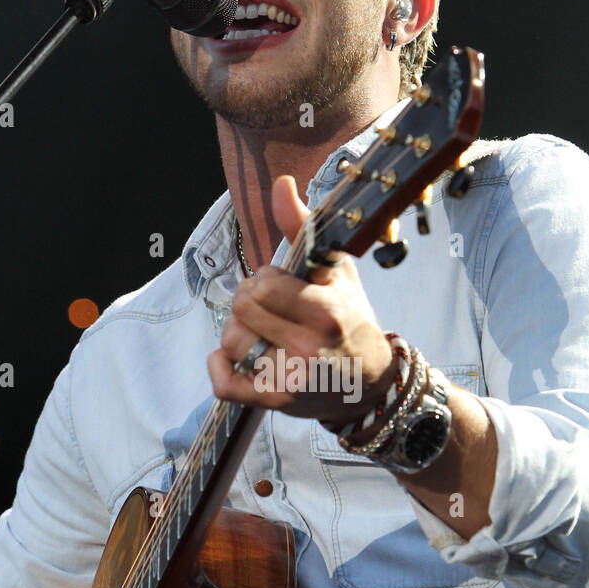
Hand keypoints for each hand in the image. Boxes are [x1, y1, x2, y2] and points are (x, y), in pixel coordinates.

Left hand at [208, 175, 395, 425]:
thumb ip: (303, 227)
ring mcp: (290, 380)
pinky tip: (232, 358)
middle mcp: (308, 348)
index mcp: (326, 312)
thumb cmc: (350, 322)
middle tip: (269, 309)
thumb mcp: (336, 272)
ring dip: (239, 333)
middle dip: (250, 302)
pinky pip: (224, 384)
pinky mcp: (275, 403)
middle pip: (242, 309)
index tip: (282, 287)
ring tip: (262, 334)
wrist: (369, 384)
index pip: (263, 284)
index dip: (266, 280)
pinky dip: (219, 367)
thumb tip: (280, 184)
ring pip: (231, 343)